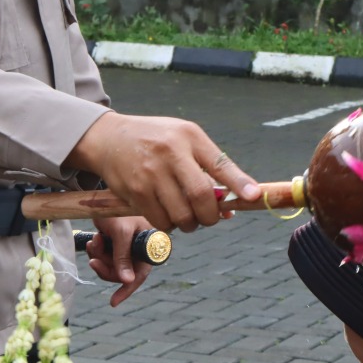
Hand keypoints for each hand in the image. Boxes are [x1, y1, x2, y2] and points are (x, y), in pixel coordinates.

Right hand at [67, 111, 257, 232]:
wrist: (109, 138)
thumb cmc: (156, 140)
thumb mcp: (184, 139)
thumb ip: (209, 167)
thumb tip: (233, 206)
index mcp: (189, 137)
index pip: (220, 163)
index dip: (239, 184)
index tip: (253, 197)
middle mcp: (171, 153)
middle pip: (201, 197)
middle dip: (210, 216)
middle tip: (209, 218)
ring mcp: (151, 173)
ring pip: (182, 215)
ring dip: (190, 224)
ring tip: (187, 216)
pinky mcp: (135, 191)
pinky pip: (161, 221)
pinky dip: (170, 225)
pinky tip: (167, 214)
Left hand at [84, 215, 152, 306]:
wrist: (101, 191)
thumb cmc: (117, 207)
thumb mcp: (120, 232)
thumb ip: (123, 256)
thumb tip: (126, 281)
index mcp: (148, 245)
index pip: (140, 273)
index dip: (127, 288)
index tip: (113, 302)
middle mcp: (139, 247)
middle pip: (122, 272)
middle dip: (106, 268)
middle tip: (94, 261)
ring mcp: (126, 245)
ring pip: (111, 265)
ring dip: (99, 257)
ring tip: (94, 241)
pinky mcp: (115, 241)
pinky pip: (104, 256)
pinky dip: (96, 251)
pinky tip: (94, 239)